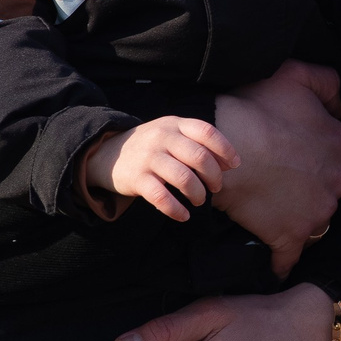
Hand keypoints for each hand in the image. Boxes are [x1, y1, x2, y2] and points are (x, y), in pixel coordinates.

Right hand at [86, 117, 237, 222]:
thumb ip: (199, 144)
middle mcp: (162, 138)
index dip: (225, 149)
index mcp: (175, 125)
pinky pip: (162, 198)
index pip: (207, 132)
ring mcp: (149, 158)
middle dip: (214, 177)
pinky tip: (183, 215)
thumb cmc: (151, 147)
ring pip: (184, 179)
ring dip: (198, 194)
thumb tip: (230, 163)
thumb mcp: (172, 135)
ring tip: (199, 200)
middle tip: (215, 187)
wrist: (107, 154)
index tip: (234, 165)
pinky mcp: (137, 179)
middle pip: (200, 157)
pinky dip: (177, 210)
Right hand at [213, 61, 340, 274]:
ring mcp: (317, 213)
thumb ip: (327, 81)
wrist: (221, 149)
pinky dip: (282, 260)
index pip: (336, 151)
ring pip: (314, 217)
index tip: (293, 151)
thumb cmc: (255, 109)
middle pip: (329, 185)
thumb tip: (340, 105)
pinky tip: (274, 259)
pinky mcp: (291, 237)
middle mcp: (338, 180)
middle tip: (281, 177)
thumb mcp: (295, 75)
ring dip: (297, 214)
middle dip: (311, 184)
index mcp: (340, 143)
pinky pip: (289, 257)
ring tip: (271, 206)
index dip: (314, 150)